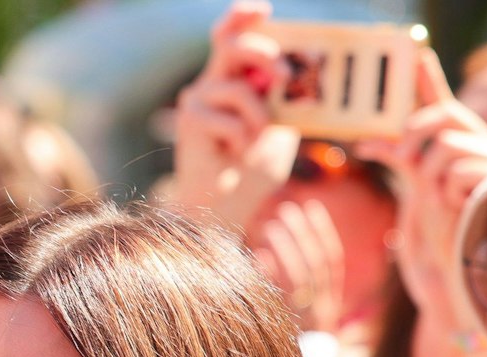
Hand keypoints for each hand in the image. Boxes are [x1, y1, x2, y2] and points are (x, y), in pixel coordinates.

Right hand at [171, 0, 299, 228]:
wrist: (224, 207)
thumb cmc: (251, 169)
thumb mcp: (281, 128)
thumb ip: (285, 101)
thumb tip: (298, 77)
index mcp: (232, 78)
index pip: (231, 35)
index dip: (242, 17)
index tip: (263, 10)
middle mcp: (210, 83)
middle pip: (231, 44)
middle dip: (263, 53)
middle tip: (284, 76)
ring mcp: (197, 100)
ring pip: (236, 88)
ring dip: (258, 117)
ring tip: (254, 140)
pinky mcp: (188, 121)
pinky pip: (227, 119)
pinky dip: (241, 139)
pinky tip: (233, 154)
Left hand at [254, 198, 345, 334]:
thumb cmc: (279, 351)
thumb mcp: (290, 320)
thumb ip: (285, 288)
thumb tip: (258, 253)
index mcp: (329, 308)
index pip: (331, 262)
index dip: (322, 233)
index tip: (311, 206)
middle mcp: (322, 316)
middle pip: (317, 265)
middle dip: (303, 234)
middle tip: (286, 208)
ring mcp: (306, 325)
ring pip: (302, 279)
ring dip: (288, 248)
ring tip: (270, 224)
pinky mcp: (289, 333)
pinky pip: (281, 298)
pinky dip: (271, 275)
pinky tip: (258, 255)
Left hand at [355, 49, 486, 324]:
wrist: (458, 294)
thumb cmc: (438, 254)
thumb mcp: (414, 200)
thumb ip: (404, 162)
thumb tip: (371, 138)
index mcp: (463, 155)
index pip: (447, 108)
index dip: (430, 81)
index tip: (416, 52)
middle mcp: (484, 156)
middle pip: (449, 114)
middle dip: (419, 128)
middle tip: (401, 152)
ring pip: (449, 144)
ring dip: (432, 173)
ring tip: (441, 202)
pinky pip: (460, 168)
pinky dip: (448, 190)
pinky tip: (459, 209)